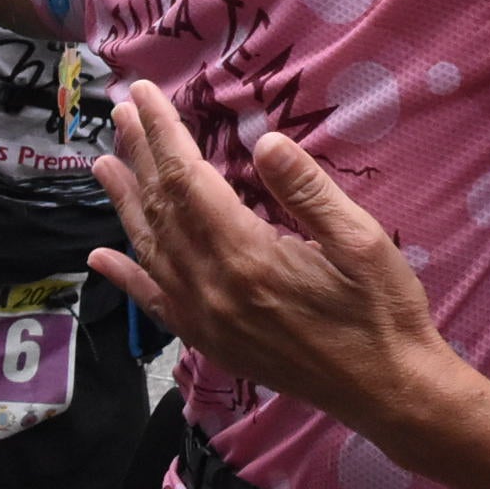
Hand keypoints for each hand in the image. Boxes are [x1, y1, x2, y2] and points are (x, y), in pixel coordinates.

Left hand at [89, 79, 448, 435]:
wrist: (387, 392)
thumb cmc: (382, 311)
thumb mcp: (361, 240)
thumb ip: (308, 190)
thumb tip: (264, 141)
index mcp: (248, 257)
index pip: (189, 181)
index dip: (163, 134)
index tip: (143, 96)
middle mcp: (213, 289)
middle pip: (162, 209)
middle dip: (140, 156)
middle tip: (120, 112)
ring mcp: (206, 320)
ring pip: (151, 250)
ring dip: (126, 204)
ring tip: (103, 164)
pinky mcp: (210, 342)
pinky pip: (155, 303)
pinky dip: (126, 276)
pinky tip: (101, 257)